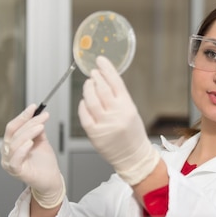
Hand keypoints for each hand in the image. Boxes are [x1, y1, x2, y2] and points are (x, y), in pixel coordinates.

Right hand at [1, 105, 65, 208]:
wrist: (51, 179)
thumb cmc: (44, 163)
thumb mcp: (41, 142)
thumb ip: (37, 130)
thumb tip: (38, 115)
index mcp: (12, 144)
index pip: (13, 127)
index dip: (23, 116)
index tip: (34, 107)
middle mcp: (8, 152)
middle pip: (14, 133)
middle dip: (28, 122)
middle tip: (42, 116)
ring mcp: (10, 162)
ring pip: (15, 144)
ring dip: (28, 132)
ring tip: (40, 126)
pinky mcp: (16, 171)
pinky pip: (15, 159)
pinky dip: (22, 149)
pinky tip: (31, 143)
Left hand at [78, 56, 159, 185]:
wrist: (133, 156)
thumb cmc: (133, 133)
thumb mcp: (131, 111)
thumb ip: (119, 97)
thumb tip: (105, 79)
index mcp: (128, 107)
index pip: (115, 82)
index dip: (107, 69)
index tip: (100, 60)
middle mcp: (116, 114)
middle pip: (101, 89)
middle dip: (95, 77)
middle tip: (92, 72)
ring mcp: (104, 124)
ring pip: (90, 100)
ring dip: (88, 89)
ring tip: (88, 84)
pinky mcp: (94, 133)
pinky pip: (84, 114)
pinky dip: (82, 105)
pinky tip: (84, 101)